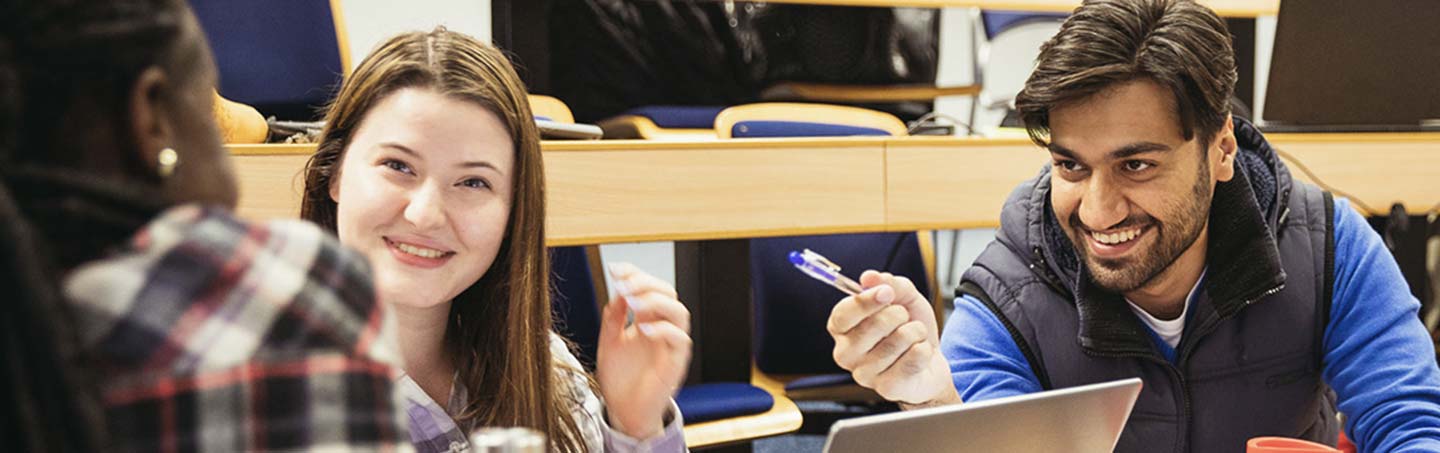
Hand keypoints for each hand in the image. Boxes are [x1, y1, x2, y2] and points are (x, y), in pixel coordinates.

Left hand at [595, 263, 692, 438]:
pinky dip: (663, 330)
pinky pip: (679, 340)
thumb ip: (613, 318)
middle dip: (646, 284)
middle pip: (667, 293)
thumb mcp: (609, 342)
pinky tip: (643, 329)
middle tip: (624, 284)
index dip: (636, 274)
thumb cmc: (620, 379)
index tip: (616, 269)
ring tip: (634, 303)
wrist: (624, 412)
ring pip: (679, 312)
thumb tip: (619, 291)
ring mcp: (670, 345)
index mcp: (646, 320)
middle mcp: (662, 328)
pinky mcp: (675, 363)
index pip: (648, 288)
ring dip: (657, 302)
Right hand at [827, 270, 960, 406]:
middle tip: (904, 318)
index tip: (887, 292)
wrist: (928, 362)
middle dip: (899, 314)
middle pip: (874, 325)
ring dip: (915, 332)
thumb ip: (889, 284)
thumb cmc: (907, 328)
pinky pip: (915, 357)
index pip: (843, 314)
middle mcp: (845, 353)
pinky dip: (925, 350)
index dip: (866, 301)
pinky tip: (918, 355)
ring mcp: (864, 374)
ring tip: (913, 337)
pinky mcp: (886, 388)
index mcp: (841, 329)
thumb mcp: (903, 298)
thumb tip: (869, 277)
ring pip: (899, 340)